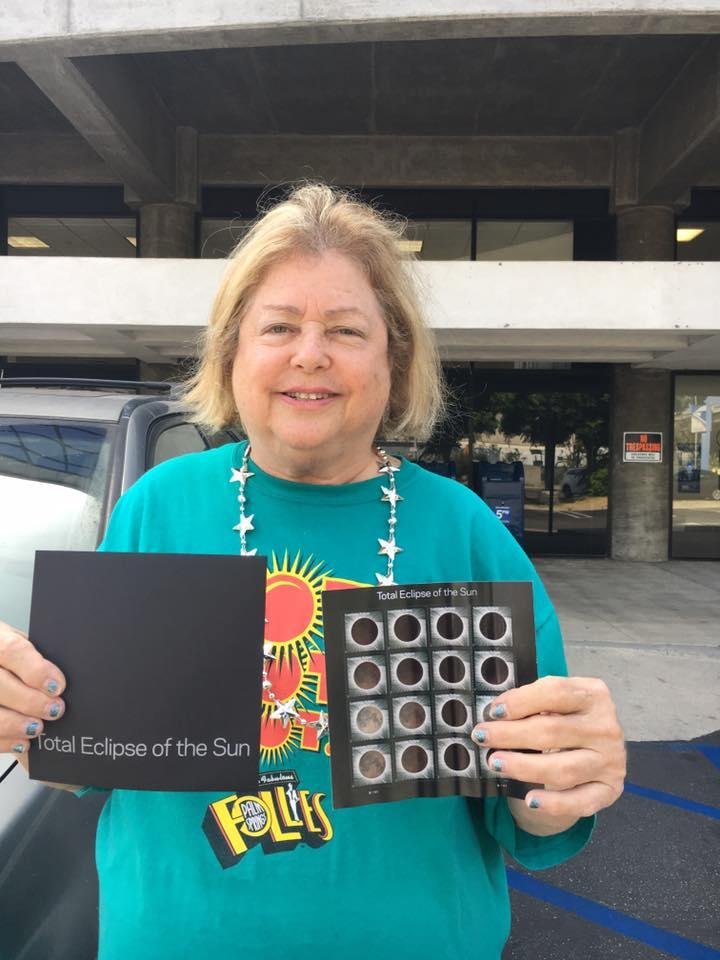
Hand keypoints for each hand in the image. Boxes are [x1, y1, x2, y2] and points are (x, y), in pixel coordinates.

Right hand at [0, 620, 66, 771]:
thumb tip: (62, 679)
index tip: (57, 686)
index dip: (35, 670)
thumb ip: (37, 656)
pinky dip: (5, 741)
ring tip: (37, 728)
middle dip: (31, 702)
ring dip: (16, 725)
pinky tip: (22, 741)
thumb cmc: (10, 654)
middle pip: (1, 685)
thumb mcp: (22, 643)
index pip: (11, 651)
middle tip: (55, 710)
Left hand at [471, 675, 625, 833]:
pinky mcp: (610, 790)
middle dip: (511, 735)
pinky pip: (581, 801)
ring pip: (563, 768)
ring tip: (495, 762)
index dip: (522, 701)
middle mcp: (606, 727)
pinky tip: (530, 800)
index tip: (494, 711)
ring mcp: (611, 761)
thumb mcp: (556, 701)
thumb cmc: (566, 719)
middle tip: (482, 737)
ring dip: (524, 767)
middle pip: (553, 731)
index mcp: (594, 695)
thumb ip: (532, 702)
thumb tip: (495, 713)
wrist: (595, 750)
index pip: (556, 692)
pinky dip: (555, 804)